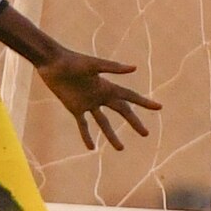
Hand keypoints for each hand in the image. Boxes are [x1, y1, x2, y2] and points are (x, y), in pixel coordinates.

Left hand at [38, 51, 160, 151]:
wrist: (52, 63)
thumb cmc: (73, 61)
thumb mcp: (94, 65)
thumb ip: (113, 67)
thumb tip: (134, 67)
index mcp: (107, 86)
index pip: (130, 97)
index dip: (144, 102)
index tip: (159, 107)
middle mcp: (100, 96)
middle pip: (121, 111)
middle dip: (134, 122)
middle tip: (145, 134)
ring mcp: (88, 103)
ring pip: (103, 123)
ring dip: (112, 135)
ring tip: (121, 148)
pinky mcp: (75, 108)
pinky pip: (83, 125)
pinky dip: (86, 136)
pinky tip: (91, 148)